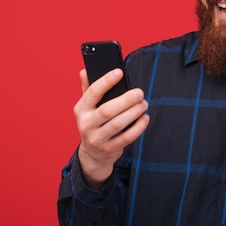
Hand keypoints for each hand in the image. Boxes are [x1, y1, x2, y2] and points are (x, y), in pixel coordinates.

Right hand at [73, 68, 149, 188]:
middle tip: (139, 92)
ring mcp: (97, 139)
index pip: (92, 93)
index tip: (119, 72)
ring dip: (134, 113)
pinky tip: (145, 118)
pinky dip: (138, 127)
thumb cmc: (93, 123)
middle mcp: (86, 125)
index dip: (106, 81)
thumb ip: (88, 89)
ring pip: (117, 124)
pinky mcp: (110, 149)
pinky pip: (127, 138)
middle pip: (107, 111)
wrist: (92, 154)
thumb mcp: (87, 107)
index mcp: (81, 110)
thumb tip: (85, 71)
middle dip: (125, 100)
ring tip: (144, 104)